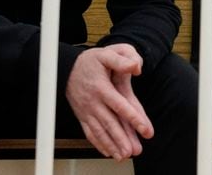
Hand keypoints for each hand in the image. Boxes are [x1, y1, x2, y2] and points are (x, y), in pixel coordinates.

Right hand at [65, 44, 152, 159]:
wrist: (67, 68)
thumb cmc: (90, 61)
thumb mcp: (107, 54)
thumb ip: (122, 60)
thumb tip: (137, 67)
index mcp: (102, 88)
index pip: (120, 105)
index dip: (133, 118)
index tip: (144, 129)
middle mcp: (94, 102)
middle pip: (110, 123)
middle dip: (122, 139)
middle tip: (133, 151)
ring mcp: (87, 111)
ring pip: (99, 131)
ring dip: (111, 145)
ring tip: (122, 156)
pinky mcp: (82, 116)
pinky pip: (89, 132)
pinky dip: (98, 144)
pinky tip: (108, 152)